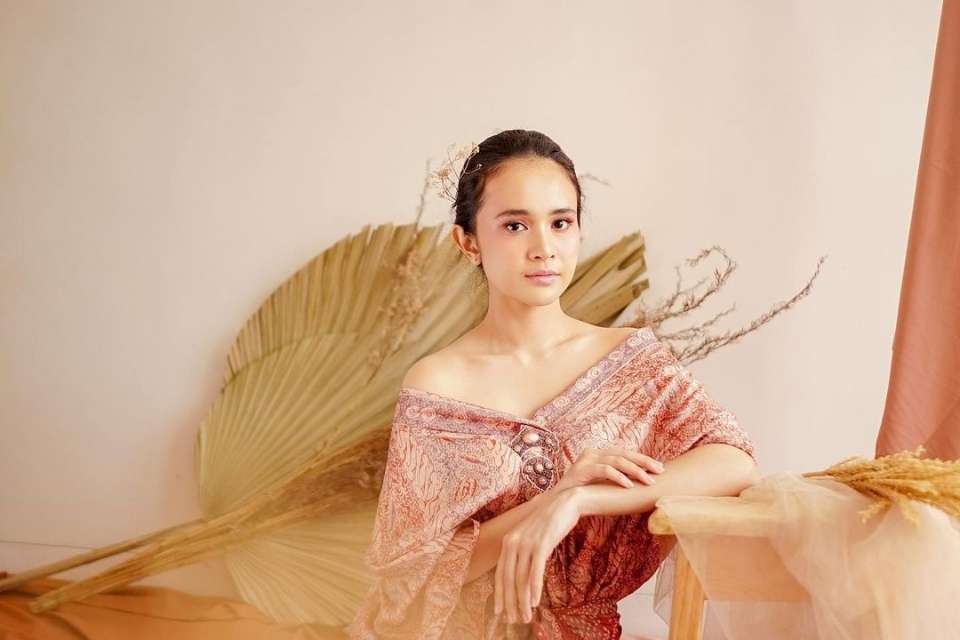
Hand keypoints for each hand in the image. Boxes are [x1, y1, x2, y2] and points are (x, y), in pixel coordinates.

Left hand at [494, 489, 581, 624]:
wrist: (566, 502)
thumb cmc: (550, 521)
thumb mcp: (532, 537)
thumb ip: (523, 553)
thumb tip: (522, 577)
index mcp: (508, 541)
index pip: (500, 573)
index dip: (500, 595)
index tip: (499, 612)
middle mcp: (513, 541)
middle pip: (507, 579)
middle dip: (510, 602)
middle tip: (513, 620)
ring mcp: (526, 543)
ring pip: (520, 579)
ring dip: (523, 601)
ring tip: (526, 617)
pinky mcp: (541, 544)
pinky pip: (535, 572)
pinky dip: (534, 590)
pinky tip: (535, 603)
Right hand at [553, 447, 663, 492]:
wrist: (558, 502)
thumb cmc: (581, 495)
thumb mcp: (601, 484)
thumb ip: (615, 479)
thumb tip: (640, 483)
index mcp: (599, 454)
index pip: (625, 453)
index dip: (643, 460)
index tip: (659, 468)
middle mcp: (593, 453)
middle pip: (624, 454)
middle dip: (644, 462)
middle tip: (659, 471)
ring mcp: (587, 459)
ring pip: (616, 460)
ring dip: (635, 470)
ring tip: (648, 480)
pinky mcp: (581, 469)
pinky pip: (604, 470)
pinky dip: (618, 476)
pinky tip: (628, 484)